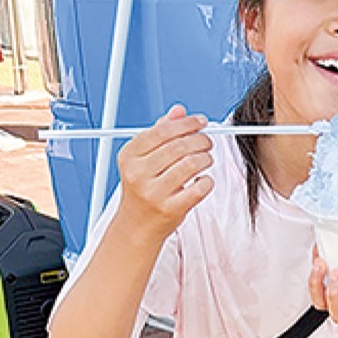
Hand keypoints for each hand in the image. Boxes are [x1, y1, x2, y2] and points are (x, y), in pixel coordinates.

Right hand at [116, 106, 213, 238]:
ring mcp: (154, 192)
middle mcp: (138, 173)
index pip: (162, 131)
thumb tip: (179, 111)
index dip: (186, 123)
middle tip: (208, 142)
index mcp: (129, 155)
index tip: (201, 122)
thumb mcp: (143, 159)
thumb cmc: (143, 189)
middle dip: (200, 140)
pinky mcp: (170, 209)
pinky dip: (207, 181)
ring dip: (206, 158)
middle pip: (178, 146)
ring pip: (190, 165)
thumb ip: (160, 133)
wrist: (137, 225)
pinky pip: (198, 188)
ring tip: (207, 159)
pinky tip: (204, 179)